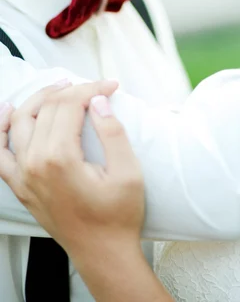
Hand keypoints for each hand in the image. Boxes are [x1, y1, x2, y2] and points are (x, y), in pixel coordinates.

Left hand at [0, 80, 144, 256]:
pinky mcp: (20, 185)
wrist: (103, 253)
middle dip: (73, 90)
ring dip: (41, 99)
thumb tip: (98, 100)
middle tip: (96, 87)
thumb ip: (112, 132)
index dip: (92, 89)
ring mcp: (23, 175)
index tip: (111, 85)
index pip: (70, 105)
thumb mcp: (128, 172)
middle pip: (48, 108)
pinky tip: (10, 112)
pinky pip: (0, 152)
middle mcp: (34, 164)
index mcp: (60, 159)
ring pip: (22, 120)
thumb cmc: (118, 216)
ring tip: (62, 88)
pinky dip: (2, 129)